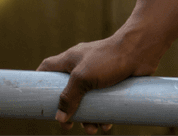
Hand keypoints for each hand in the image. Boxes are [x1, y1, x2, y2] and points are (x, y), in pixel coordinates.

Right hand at [37, 33, 158, 133]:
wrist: (141, 49)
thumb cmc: (110, 57)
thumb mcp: (83, 77)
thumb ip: (69, 97)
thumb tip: (60, 118)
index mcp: (71, 60)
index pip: (47, 68)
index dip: (39, 82)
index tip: (35, 99)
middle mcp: (84, 66)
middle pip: (69, 91)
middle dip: (70, 110)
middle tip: (72, 125)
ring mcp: (100, 74)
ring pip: (88, 99)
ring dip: (89, 117)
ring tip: (94, 129)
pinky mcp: (115, 80)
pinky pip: (106, 100)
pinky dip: (105, 113)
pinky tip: (108, 123)